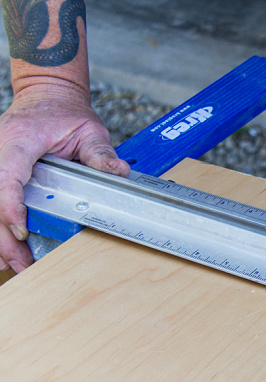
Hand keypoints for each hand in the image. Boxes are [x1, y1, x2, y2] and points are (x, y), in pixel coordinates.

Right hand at [0, 81, 129, 272]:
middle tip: (21, 263)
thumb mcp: (90, 130)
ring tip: (13, 264)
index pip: (7, 176)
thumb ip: (101, 153)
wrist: (47, 97)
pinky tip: (5, 249)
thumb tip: (119, 171)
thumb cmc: (65, 113)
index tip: (21, 230)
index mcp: (19, 140)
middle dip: (3, 234)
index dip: (10, 206)